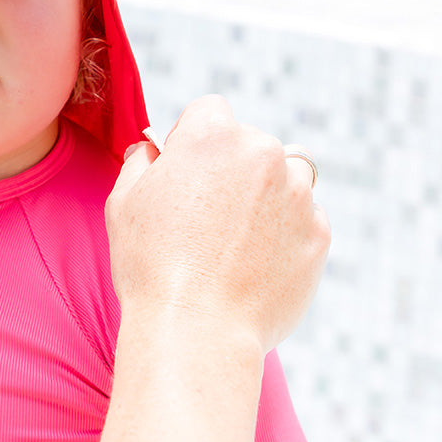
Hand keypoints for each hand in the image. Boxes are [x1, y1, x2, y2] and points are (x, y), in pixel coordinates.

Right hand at [107, 96, 329, 352]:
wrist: (198, 330)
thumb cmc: (150, 266)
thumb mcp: (122, 204)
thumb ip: (139, 162)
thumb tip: (150, 150)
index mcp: (212, 137)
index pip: (209, 111)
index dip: (192, 139)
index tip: (183, 172)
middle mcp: (263, 153)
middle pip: (251, 144)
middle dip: (232, 169)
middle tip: (204, 216)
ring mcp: (299, 194)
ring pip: (286, 177)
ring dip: (266, 196)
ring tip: (234, 241)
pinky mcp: (318, 234)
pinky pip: (302, 220)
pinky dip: (282, 235)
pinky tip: (251, 265)